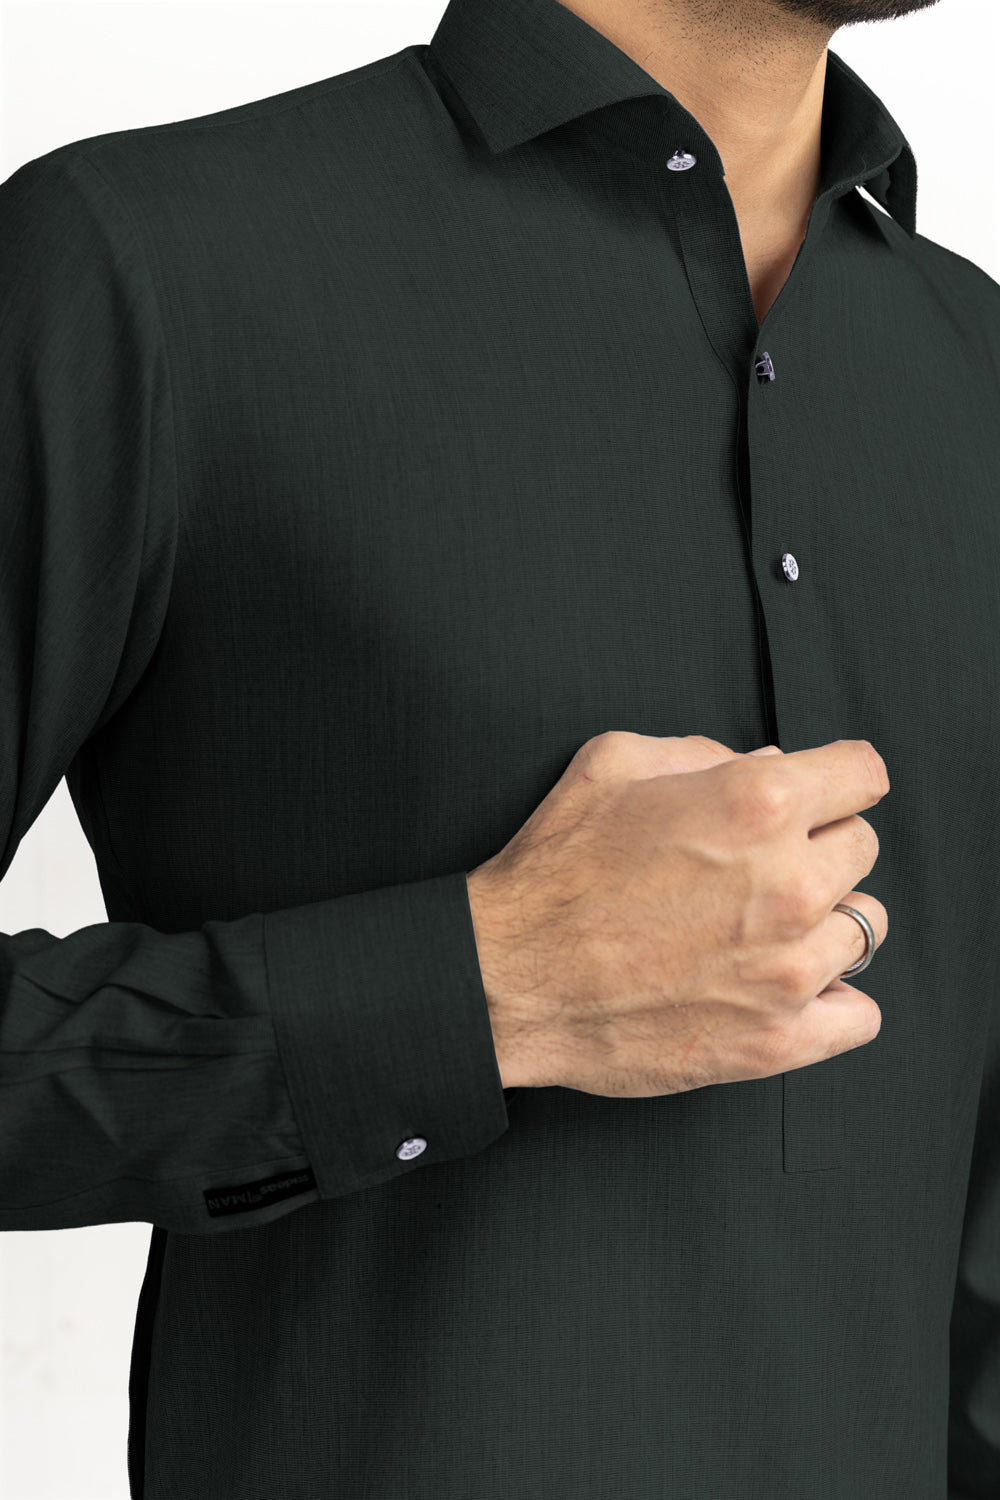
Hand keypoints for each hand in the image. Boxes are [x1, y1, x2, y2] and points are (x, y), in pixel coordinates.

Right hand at [467, 732, 888, 1097]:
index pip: (864, 774)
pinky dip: (831, 1000)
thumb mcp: (613, 764)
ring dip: (823, 921)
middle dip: (819, 845)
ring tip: (763, 926)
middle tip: (761, 863)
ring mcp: (789, 969)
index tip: (819, 794)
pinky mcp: (777, 1039)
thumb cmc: (553, 870)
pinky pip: (859, 1015)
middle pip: (863, 848)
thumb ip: (703, 751)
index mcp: (758, 803)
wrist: (508, 979)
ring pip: (865, 927)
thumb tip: (766, 764)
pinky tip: (783, 984)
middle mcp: (789, 884)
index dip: (834, 778)